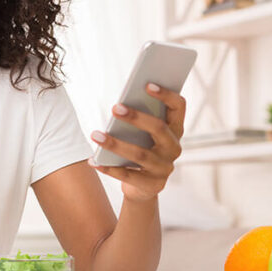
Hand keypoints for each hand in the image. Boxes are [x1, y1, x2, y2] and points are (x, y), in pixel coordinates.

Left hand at [89, 83, 186, 201]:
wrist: (143, 186)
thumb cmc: (140, 148)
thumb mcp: (143, 134)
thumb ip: (139, 119)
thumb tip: (119, 106)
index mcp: (175, 129)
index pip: (178, 107)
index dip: (166, 95)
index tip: (147, 84)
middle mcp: (174, 148)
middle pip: (159, 129)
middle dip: (136, 117)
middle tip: (115, 108)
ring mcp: (165, 168)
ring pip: (140, 154)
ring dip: (116, 144)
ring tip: (96, 135)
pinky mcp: (152, 185)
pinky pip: (128, 176)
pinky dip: (109, 168)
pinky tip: (93, 160)